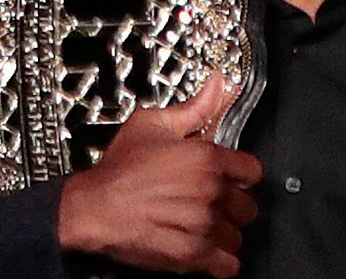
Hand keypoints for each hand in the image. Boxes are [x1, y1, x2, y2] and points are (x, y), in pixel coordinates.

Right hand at [57, 74, 262, 277]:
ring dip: (225, 234)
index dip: (241, 174)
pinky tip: (209, 252)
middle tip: (214, 203)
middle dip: (233, 206)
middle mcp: (208, 191)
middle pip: (247, 205)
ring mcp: (201, 224)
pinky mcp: (190, 254)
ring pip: (236, 236)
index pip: (252, 171)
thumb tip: (217, 85)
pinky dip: (221, 262)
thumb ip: (196, 107)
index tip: (234, 178)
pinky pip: (226, 265)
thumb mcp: (154, 124)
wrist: (92, 208)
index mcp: (205, 158)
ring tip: (206, 227)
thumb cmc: (118, 170)